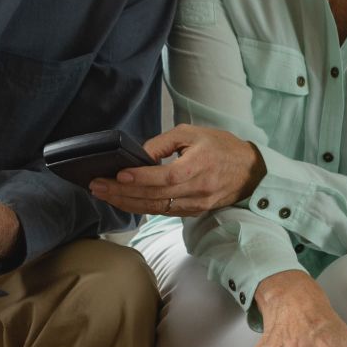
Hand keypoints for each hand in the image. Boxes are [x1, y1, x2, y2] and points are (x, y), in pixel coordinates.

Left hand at [88, 124, 264, 216]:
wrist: (249, 170)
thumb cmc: (220, 147)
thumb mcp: (192, 133)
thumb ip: (164, 142)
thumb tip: (139, 155)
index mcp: (199, 165)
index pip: (166, 176)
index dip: (141, 177)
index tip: (118, 175)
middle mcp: (197, 188)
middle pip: (155, 196)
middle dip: (123, 192)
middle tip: (97, 186)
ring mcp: (196, 204)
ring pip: (156, 208)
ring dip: (127, 203)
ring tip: (103, 195)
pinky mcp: (193, 212)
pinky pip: (163, 212)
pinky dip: (141, 208)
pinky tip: (123, 202)